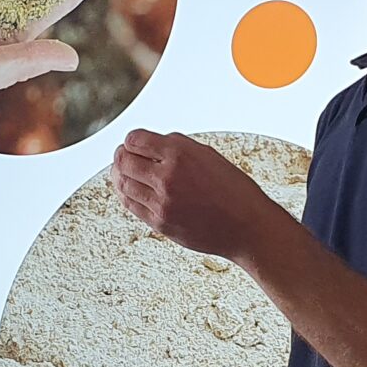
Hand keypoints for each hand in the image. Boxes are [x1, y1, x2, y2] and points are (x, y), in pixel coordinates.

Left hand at [111, 130, 287, 262]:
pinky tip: (129, 190)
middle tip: (122, 156)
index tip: (133, 143)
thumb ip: (176, 147)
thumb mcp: (207, 155)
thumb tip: (150, 144)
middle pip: (124, 161)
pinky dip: (126, 195)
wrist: (247, 226)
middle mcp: (168, 177)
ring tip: (122, 172)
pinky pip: (132, 205)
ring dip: (120, 176)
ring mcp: (162, 202)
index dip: (131, 140)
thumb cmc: (232, 190)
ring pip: (123, 184)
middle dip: (121, 156)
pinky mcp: (160, 222)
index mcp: (180, 154)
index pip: (135, 139)